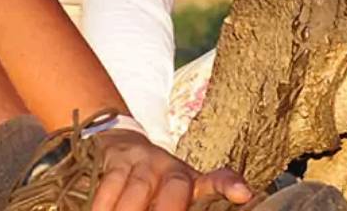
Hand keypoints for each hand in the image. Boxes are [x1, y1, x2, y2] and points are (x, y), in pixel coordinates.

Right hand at [88, 129, 252, 210]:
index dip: (229, 184)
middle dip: (169, 210)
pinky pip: (109, 186)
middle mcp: (170, 168)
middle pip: (176, 188)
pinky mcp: (117, 160)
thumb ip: (185, 202)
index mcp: (190, 180)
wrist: (119, 142)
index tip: (242, 195)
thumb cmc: (153, 181)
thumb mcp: (175, 191)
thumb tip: (227, 199)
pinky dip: (104, 206)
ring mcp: (143, 161)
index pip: (216, 180)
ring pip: (139, 189)